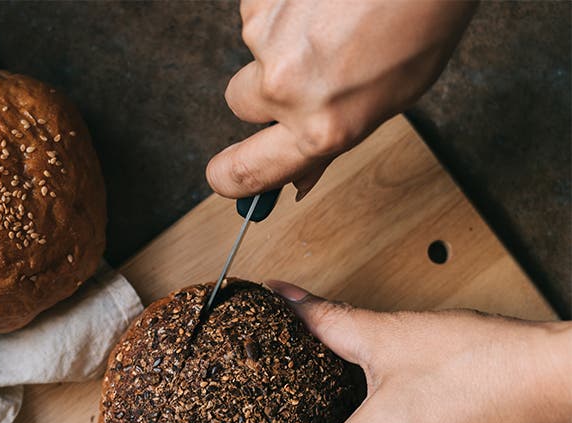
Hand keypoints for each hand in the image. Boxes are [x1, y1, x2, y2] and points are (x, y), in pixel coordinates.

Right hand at [209, 0, 477, 199]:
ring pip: (256, 50)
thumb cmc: (424, 22)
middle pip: (240, 103)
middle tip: (306, 70)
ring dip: (284, 41)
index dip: (228, 178)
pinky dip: (287, 7)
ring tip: (335, 20)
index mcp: (322, 127)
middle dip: (262, 92)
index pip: (246, 172)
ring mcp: (266, 37)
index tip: (224, 177)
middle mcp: (286, 87)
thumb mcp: (390, 100)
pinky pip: (262, 11)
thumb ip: (333, 138)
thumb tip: (300, 175)